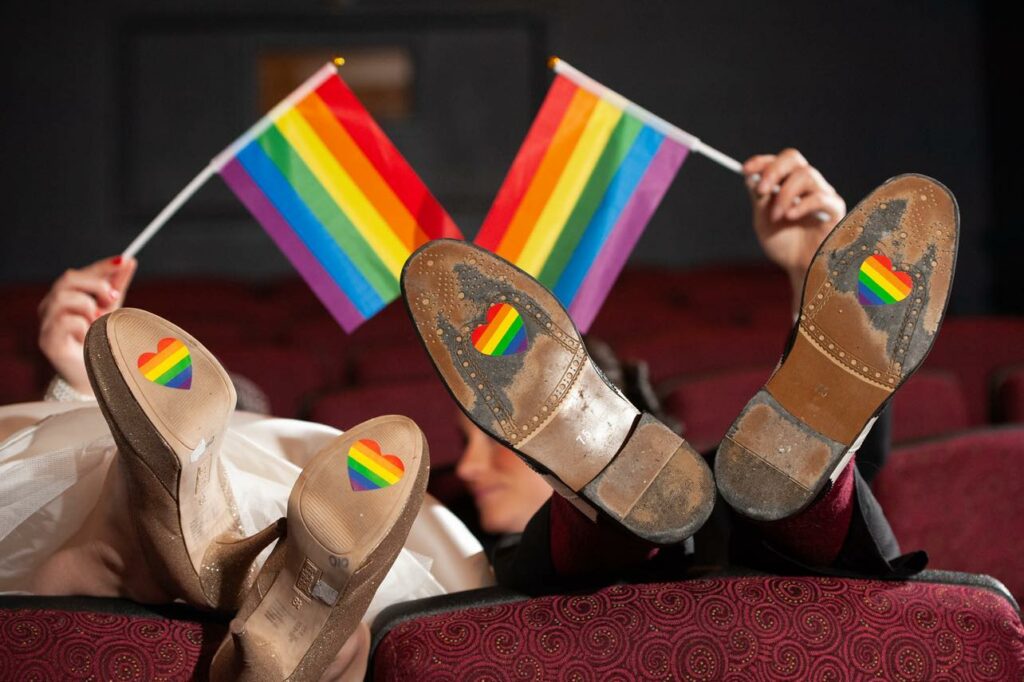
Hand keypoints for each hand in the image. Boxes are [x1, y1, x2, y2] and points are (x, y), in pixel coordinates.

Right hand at [38, 256, 137, 395]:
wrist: (94, 376)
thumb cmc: (99, 340)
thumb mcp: (111, 309)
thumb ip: (116, 285)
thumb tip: (129, 260)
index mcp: (64, 297)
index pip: (79, 273)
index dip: (101, 266)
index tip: (125, 261)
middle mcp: (50, 307)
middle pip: (68, 279)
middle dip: (96, 284)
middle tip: (114, 297)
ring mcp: (46, 324)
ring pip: (64, 298)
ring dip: (89, 307)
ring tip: (98, 323)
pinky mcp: (48, 342)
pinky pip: (65, 322)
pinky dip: (83, 326)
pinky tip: (88, 336)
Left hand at [744, 149, 845, 306]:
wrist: (798, 268)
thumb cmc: (783, 244)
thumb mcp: (763, 221)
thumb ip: (759, 199)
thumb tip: (751, 177)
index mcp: (788, 183)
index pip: (777, 161)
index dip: (761, 161)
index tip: (745, 170)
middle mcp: (806, 184)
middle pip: (792, 158)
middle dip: (773, 171)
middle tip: (761, 190)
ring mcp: (822, 193)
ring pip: (806, 175)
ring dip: (785, 194)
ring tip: (776, 216)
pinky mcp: (834, 208)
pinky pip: (820, 197)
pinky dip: (801, 205)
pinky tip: (790, 217)